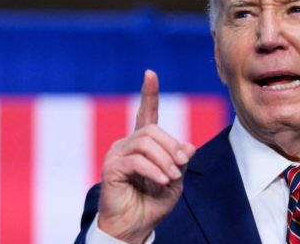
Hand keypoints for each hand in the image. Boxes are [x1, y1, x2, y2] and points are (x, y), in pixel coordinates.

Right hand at [97, 70, 195, 242]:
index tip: (150, 74)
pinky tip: (162, 181)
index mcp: (144, 143)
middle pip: (153, 130)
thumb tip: (188, 146)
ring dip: (164, 160)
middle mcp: (128, 143)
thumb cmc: (154, 202)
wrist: (135, 225)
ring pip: (145, 143)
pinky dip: (153, 170)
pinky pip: (136, 160)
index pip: (146, 113)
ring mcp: (117, 153)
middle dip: (171, 147)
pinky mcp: (111, 167)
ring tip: (171, 178)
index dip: (149, 94)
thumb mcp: (175, 179)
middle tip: (181, 165)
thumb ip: (180, 160)